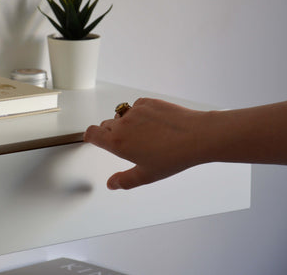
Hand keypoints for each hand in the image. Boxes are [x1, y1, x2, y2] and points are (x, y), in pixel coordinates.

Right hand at [84, 98, 208, 189]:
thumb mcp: (147, 175)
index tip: (91, 138)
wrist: (197, 136)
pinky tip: (153, 123)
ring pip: (121, 115)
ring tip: (143, 134)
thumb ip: (125, 180)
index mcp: (117, 142)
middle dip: (110, 133)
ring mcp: (134, 110)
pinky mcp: (147, 102)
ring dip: (125, 123)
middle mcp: (122, 124)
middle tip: (125, 143)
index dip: (89, 136)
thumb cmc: (174, 155)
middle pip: (105, 125)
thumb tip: (112, 184)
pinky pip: (135, 106)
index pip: (92, 133)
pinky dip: (139, 113)